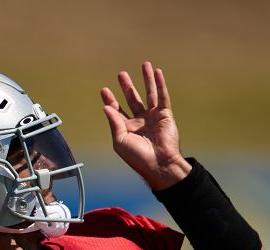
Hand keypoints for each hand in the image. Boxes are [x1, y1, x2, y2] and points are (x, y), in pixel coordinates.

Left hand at [101, 61, 191, 190]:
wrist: (159, 164)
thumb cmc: (138, 157)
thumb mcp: (120, 141)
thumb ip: (114, 123)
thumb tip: (106, 107)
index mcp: (127, 128)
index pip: (117, 110)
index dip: (111, 100)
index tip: (105, 90)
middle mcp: (139, 121)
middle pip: (132, 99)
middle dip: (127, 86)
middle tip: (121, 74)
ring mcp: (152, 117)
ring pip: (149, 94)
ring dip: (146, 79)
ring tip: (144, 65)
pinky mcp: (164, 115)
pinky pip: (162, 97)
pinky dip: (160, 84)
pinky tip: (157, 73)